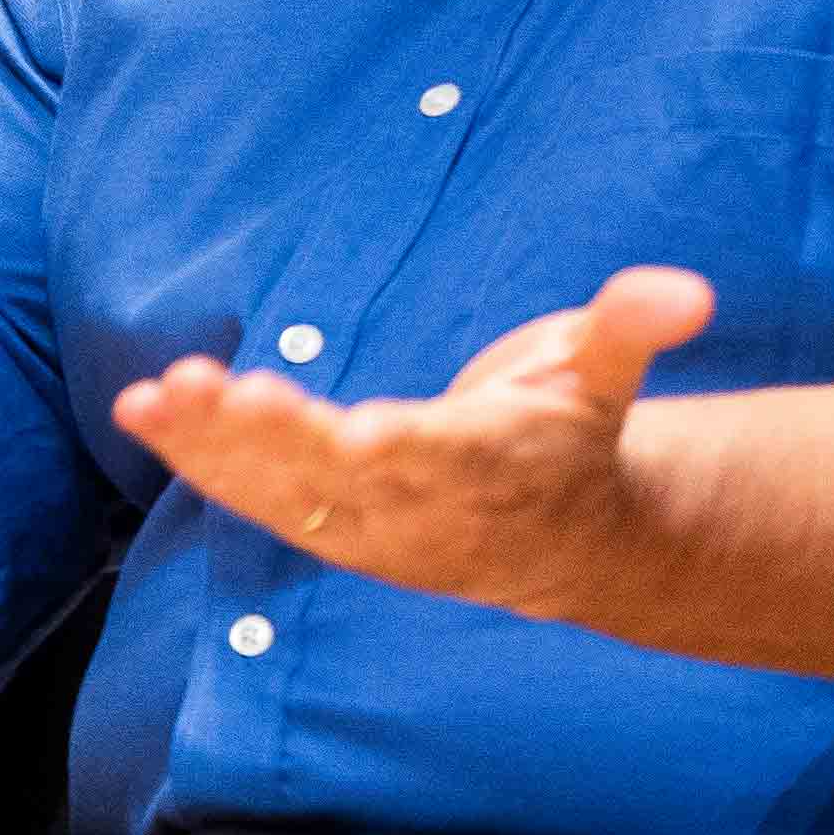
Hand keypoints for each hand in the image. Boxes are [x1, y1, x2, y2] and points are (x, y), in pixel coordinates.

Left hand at [111, 267, 712, 622]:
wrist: (560, 545)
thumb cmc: (572, 436)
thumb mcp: (604, 379)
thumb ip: (632, 329)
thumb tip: (691, 289)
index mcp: (484, 466)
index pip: (429, 459)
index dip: (386, 449)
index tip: (349, 428)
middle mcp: (414, 507)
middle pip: (335, 478)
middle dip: (271, 439)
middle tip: (216, 392)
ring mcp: (362, 525)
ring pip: (277, 491)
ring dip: (212, 446)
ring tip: (155, 397)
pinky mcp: (323, 521)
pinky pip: (250, 492)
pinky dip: (195, 454)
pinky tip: (141, 409)